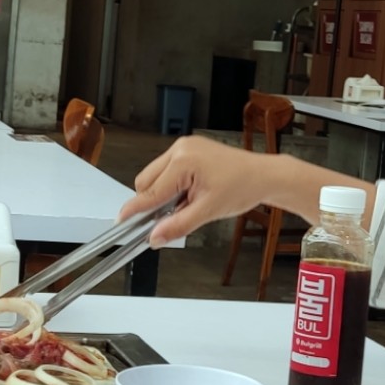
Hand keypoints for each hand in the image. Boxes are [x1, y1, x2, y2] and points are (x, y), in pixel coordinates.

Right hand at [121, 136, 287, 246]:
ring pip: (155, 175)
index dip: (135, 209)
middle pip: (146, 181)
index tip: (122, 221)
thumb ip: (178, 225)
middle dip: (153, 201)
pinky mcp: (188, 149)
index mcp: (184, 161)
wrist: (263, 175)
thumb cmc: (243, 187)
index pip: (151, 191)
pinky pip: (167, 170)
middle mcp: (180, 149)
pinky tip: (190, 194)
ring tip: (188, 203)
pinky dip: (172, 185)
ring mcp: (184, 147)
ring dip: (164, 193)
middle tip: (169, 217)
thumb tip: (155, 237)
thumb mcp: (208, 212)